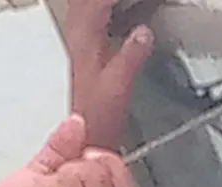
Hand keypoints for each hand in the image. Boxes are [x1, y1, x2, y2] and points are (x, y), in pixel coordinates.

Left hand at [63, 1, 153, 149]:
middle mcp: (78, 35)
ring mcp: (81, 41)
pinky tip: (119, 9)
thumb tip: (144, 31)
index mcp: (84, 37)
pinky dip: (108, 8)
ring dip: (108, 3)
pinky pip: (94, 14)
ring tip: (129, 3)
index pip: (96, 0)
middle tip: (133, 1)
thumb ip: (131, 54)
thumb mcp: (118, 84)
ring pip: (87, 5)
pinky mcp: (87, 48)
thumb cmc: (96, 118)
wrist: (87, 138)